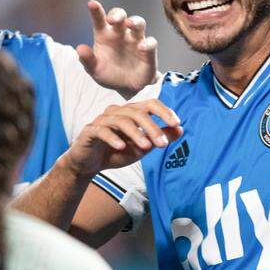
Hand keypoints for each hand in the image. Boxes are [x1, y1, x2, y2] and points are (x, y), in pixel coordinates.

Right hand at [63, 100, 181, 176]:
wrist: (89, 164)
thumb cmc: (116, 152)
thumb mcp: (142, 146)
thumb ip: (160, 137)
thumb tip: (181, 129)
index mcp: (130, 112)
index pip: (150, 104)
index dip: (164, 111)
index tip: (177, 123)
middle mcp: (117, 111)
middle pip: (138, 112)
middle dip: (153, 128)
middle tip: (163, 144)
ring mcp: (102, 120)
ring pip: (122, 121)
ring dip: (136, 134)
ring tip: (147, 148)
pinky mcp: (89, 131)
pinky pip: (102, 130)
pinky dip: (113, 138)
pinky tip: (122, 148)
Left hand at [77, 0, 158, 97]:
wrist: (126, 88)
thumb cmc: (109, 74)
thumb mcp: (94, 70)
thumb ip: (87, 60)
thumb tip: (79, 49)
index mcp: (105, 35)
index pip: (100, 19)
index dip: (96, 11)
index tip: (91, 3)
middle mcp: (121, 34)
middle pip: (121, 16)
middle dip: (118, 14)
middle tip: (112, 19)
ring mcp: (135, 41)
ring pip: (139, 23)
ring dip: (135, 21)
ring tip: (130, 24)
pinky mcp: (148, 51)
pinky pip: (151, 42)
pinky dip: (147, 43)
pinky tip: (141, 47)